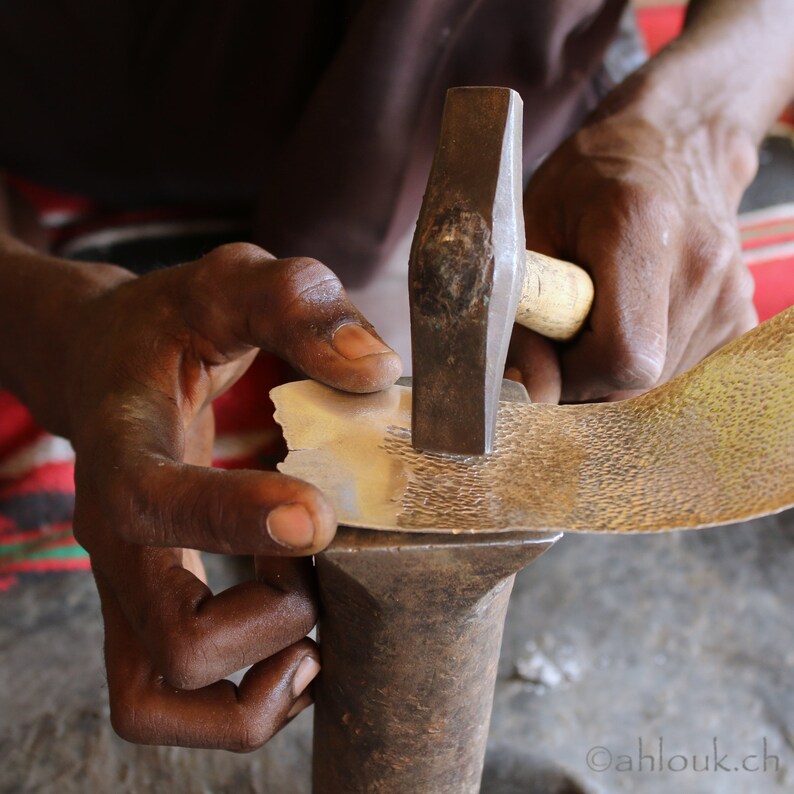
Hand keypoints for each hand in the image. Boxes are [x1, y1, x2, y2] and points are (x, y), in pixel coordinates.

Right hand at [64, 243, 400, 749]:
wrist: (101, 365)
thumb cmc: (169, 327)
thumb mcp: (228, 283)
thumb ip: (300, 306)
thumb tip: (377, 373)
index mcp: (123, 450)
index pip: (157, 506)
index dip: (239, 522)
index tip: (322, 516)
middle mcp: (113, 538)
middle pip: (174, 645)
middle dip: (276, 616)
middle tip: (319, 552)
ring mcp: (124, 586)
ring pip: (163, 699)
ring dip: (259, 672)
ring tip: (305, 599)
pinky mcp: (144, 609)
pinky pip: (168, 703)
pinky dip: (240, 703)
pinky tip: (295, 640)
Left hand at [510, 79, 757, 403]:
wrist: (675, 145)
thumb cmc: (589, 180)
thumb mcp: (534, 228)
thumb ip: (527, 313)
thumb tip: (532, 389)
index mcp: (641, 231)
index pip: (623, 356)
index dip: (574, 377)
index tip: (547, 355)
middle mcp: (701, 266)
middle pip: (639, 381)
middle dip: (587, 380)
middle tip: (563, 338)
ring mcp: (731, 293)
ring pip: (659, 385)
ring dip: (614, 373)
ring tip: (597, 320)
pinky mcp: (740, 314)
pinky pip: (683, 374)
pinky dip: (646, 367)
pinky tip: (630, 325)